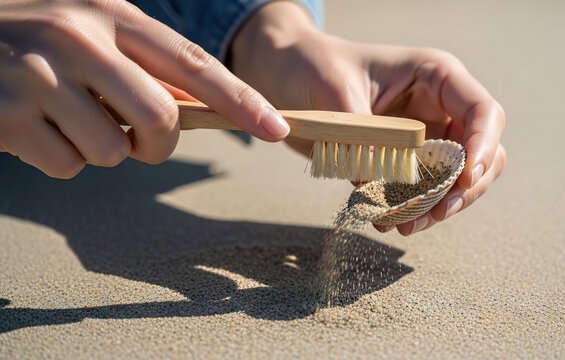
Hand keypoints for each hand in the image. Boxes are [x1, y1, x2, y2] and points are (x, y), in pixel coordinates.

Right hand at [0, 0, 288, 177]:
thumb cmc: (37, 42)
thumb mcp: (93, 32)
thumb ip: (146, 65)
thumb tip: (206, 108)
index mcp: (109, 12)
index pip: (192, 62)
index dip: (240, 99)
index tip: (277, 128)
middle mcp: (77, 37)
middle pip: (161, 117)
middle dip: (157, 143)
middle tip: (136, 138)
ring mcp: (39, 76)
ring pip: (113, 151)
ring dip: (101, 149)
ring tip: (68, 118)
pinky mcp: (7, 116)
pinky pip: (68, 167)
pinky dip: (62, 159)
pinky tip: (38, 128)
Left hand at [231, 1, 505, 234]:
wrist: (290, 73)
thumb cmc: (317, 65)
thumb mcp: (335, 91)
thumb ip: (359, 133)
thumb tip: (372, 183)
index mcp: (435, 77)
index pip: (482, 112)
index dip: (483, 147)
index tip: (465, 180)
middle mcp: (439, 107)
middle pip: (482, 152)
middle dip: (464, 188)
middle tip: (435, 213)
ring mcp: (425, 135)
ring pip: (455, 179)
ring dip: (437, 206)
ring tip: (403, 226)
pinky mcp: (405, 159)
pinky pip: (422, 190)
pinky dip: (411, 209)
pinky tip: (387, 221)